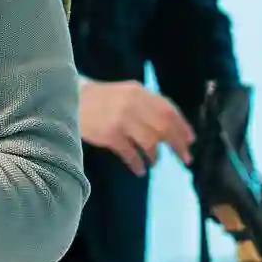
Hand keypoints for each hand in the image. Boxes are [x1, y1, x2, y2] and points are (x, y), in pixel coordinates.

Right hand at [78, 80, 193, 176]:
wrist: (70, 101)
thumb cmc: (102, 100)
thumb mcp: (127, 94)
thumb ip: (147, 106)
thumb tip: (170, 127)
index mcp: (140, 92)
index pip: (168, 110)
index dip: (182, 126)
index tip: (190, 140)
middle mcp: (133, 104)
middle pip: (164, 126)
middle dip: (177, 144)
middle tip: (185, 158)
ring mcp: (122, 120)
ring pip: (150, 141)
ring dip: (156, 155)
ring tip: (155, 162)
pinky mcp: (110, 135)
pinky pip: (130, 153)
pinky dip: (137, 163)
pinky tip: (140, 170)